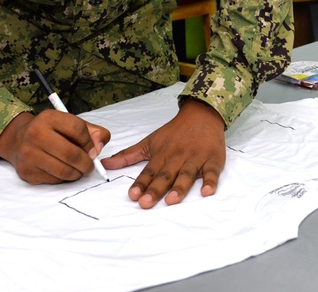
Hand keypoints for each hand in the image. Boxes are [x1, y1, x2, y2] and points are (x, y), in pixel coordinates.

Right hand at [0, 111, 110, 183]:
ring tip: (78, 170)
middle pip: (71, 154)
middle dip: (86, 164)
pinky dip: (63, 179)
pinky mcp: (27, 171)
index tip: (92, 149)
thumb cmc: (52, 132)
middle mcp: (35, 133)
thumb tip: (98, 149)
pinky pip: (54, 180)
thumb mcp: (71, 124)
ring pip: (64, 171)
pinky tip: (61, 171)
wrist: (19, 140)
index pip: (78, 129)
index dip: (90, 142)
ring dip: (77, 174)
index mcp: (49, 117)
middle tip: (89, 166)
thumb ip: (93, 132)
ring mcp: (29, 154)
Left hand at [103, 97, 226, 208]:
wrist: (201, 114)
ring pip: (187, 175)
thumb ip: (128, 155)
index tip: (132, 195)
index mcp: (162, 154)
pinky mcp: (212, 160)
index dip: (140, 183)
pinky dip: (210, 182)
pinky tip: (207, 192)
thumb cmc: (174, 132)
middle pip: (165, 175)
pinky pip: (212, 172)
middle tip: (146, 203)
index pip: (149, 171)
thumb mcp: (149, 141)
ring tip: (171, 201)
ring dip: (180, 188)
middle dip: (155, 190)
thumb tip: (104, 164)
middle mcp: (177, 157)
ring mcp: (195, 159)